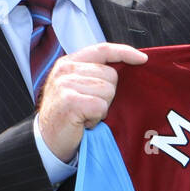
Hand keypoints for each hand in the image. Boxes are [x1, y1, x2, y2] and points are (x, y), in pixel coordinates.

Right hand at [37, 42, 147, 161]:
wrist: (47, 140)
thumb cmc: (67, 115)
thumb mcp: (77, 87)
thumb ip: (94, 74)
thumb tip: (125, 67)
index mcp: (69, 62)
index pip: (102, 50)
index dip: (124, 52)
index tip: (142, 59)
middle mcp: (65, 70)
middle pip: (111, 74)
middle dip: (107, 94)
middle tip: (89, 106)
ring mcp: (66, 84)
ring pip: (108, 91)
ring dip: (101, 107)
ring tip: (85, 114)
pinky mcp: (70, 101)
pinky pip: (101, 106)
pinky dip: (97, 117)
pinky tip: (83, 121)